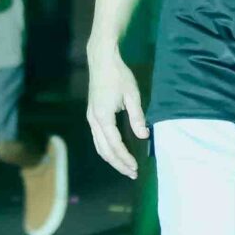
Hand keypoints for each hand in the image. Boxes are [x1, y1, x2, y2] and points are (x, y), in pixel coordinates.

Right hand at [85, 39, 146, 179]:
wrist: (101, 60)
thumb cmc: (118, 75)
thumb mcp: (132, 95)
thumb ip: (137, 117)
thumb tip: (144, 135)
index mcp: (103, 117)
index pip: (115, 145)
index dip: (125, 158)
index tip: (136, 167)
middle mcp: (93, 120)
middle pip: (104, 150)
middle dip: (118, 164)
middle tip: (132, 173)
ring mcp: (90, 118)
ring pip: (99, 146)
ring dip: (112, 158)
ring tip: (125, 167)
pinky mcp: (92, 115)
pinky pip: (97, 138)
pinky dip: (106, 149)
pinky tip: (115, 153)